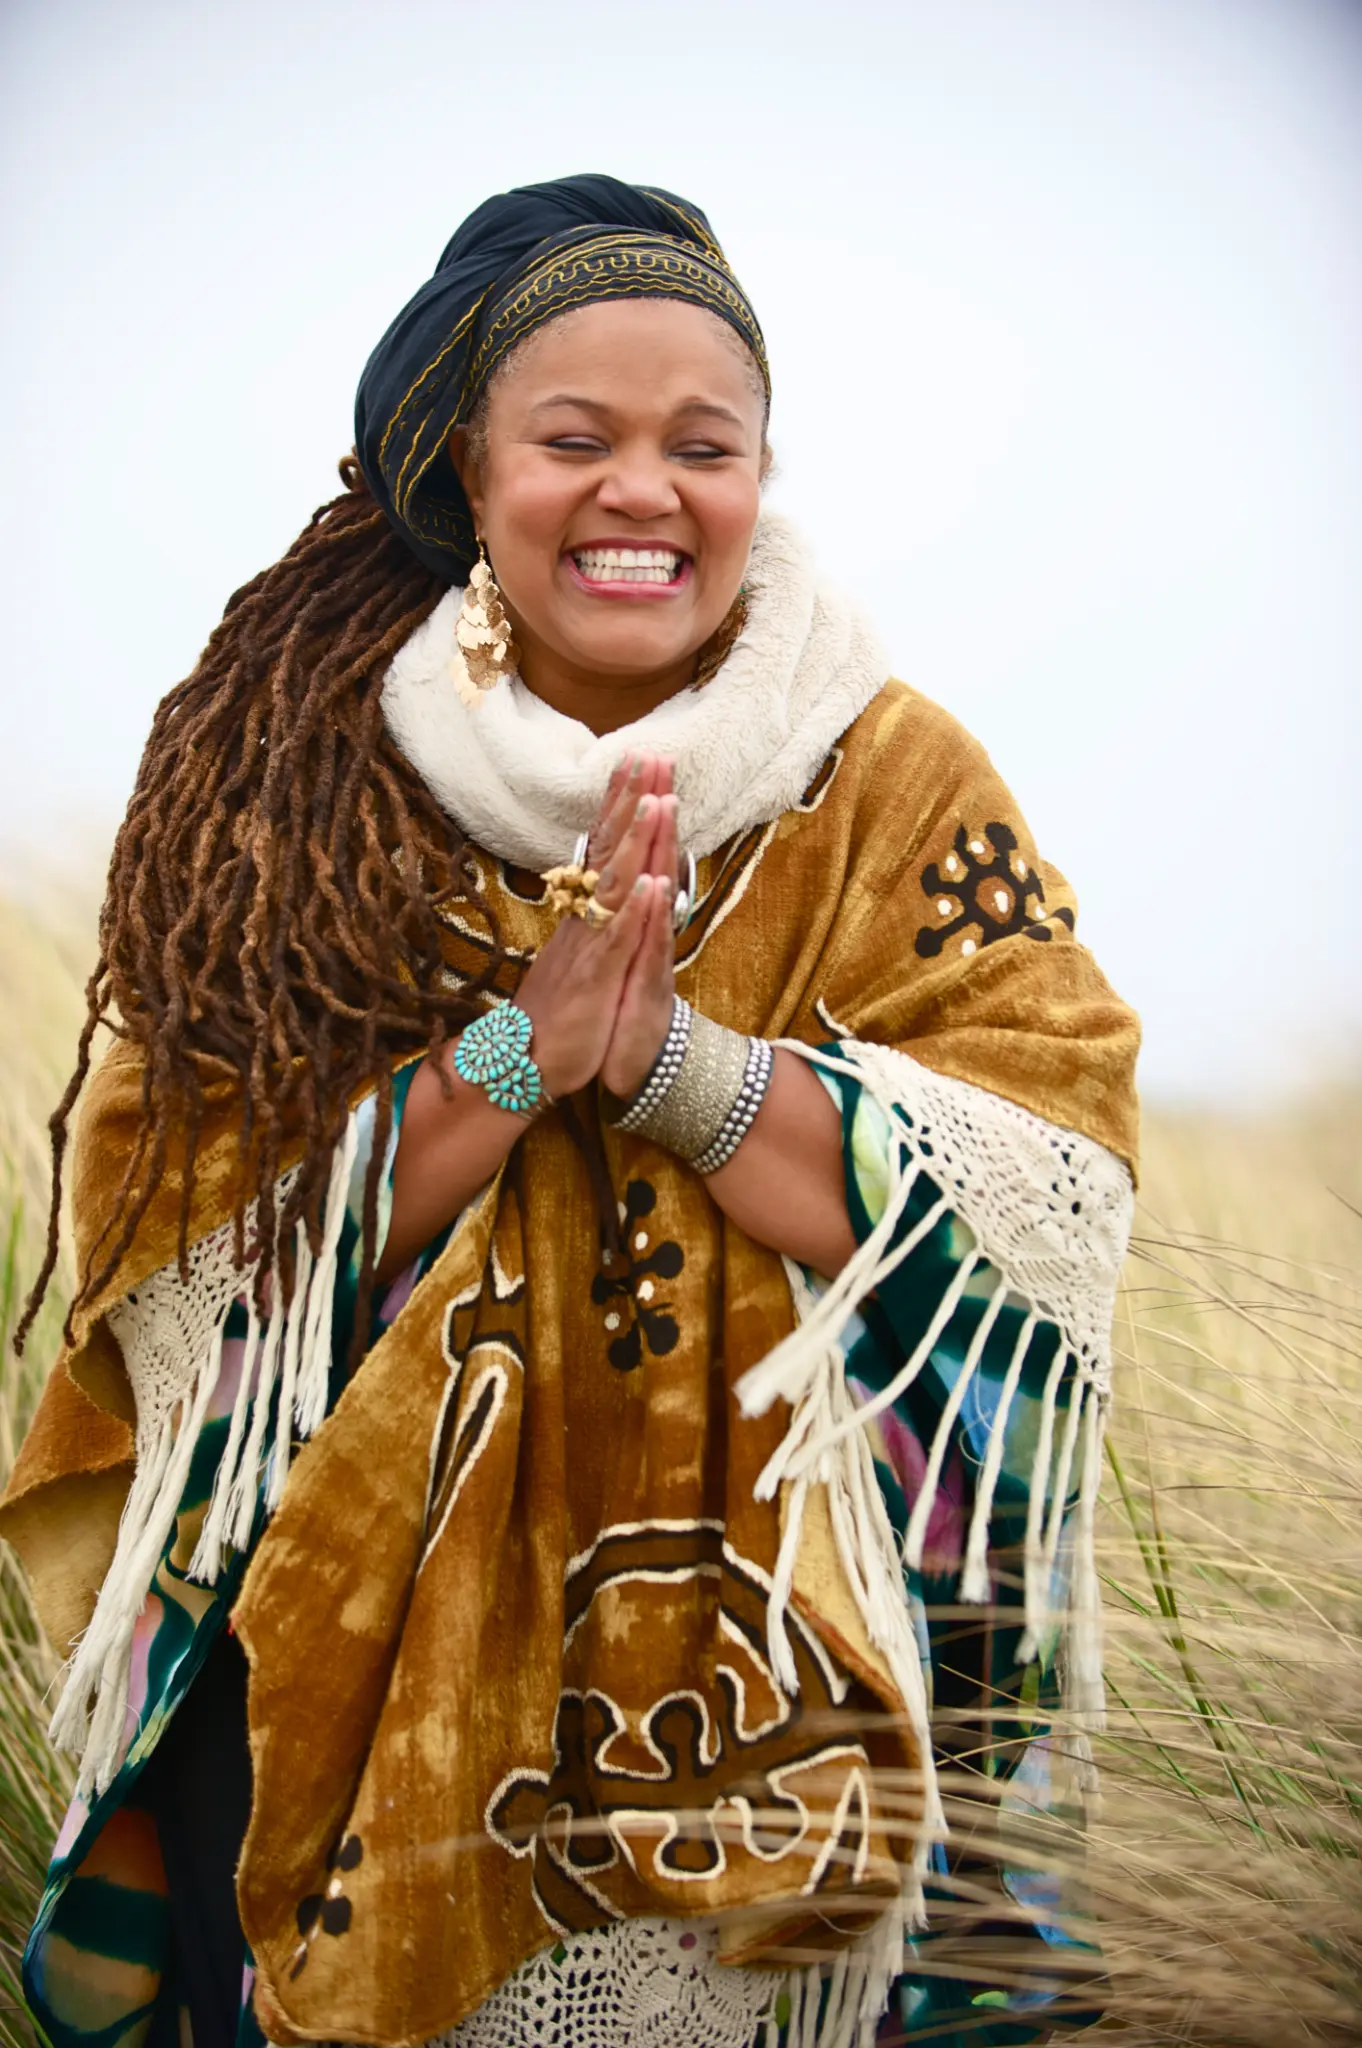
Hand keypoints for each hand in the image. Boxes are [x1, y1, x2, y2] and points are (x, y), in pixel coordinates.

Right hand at [513, 753, 668, 1097]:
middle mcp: (585, 923)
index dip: (620, 806)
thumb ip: (592, 923)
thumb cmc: (557, 1014)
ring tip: (655, 802)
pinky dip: (633, 915)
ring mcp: (588, 949)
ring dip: (635, 845)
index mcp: (586, 917)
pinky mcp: (592, 983)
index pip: (605, 850)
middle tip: (645, 754)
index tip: (635, 762)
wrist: (522, 1064)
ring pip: (614, 888)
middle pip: (609, 853)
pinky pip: (615, 943)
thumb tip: (603, 886)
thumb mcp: (580, 960)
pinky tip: (651, 887)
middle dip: (629, 803)